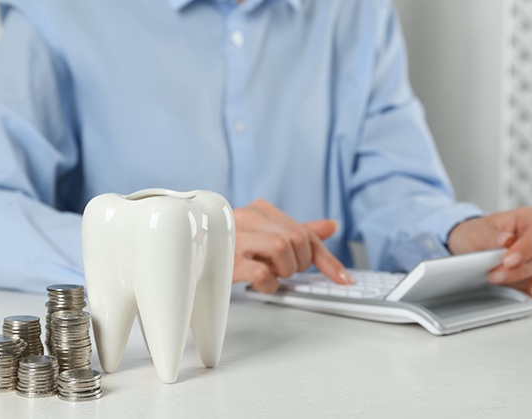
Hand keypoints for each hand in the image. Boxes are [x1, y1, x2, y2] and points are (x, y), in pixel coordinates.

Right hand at [232, 199, 352, 292]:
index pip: (305, 232)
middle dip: (299, 263)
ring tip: (270, 273)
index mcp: (261, 209)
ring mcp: (235, 238)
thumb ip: (299, 231)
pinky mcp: (226, 260)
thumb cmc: (229, 246)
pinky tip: (261, 283)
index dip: (327, 260)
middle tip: (285, 271)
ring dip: (283, 270)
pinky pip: (262, 273)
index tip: (343, 279)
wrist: (187, 254)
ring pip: (283, 248)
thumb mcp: (266, 235)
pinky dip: (269, 284)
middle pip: (297, 239)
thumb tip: (331, 226)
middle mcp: (248, 217)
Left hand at [447, 207, 531, 300]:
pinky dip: (518, 291)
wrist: (475, 248)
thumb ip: (491, 236)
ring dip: (515, 281)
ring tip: (492, 277)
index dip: (526, 248)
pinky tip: (502, 285)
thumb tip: (506, 240)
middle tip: (493, 275)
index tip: (507, 260)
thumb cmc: (480, 234)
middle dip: (517, 271)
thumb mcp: (478, 231)